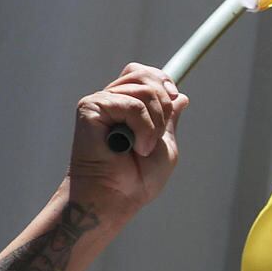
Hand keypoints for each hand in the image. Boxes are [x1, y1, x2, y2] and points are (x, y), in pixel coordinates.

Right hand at [68, 64, 187, 217]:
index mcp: (126, 106)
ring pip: (143, 90)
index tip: (175, 97)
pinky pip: (131, 105)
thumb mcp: (164, 144)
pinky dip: (143, 128)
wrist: (117, 197)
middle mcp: (112, 100)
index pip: (143, 74)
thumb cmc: (138, 178)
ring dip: (154, 123)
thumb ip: (169, 119)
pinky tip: (137, 147)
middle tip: (156, 136)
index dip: (162, 80)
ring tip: (145, 147)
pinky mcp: (90, 108)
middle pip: (145, 75)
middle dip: (163, 105)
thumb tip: (181, 96)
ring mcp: (100, 102)